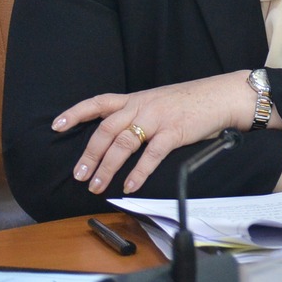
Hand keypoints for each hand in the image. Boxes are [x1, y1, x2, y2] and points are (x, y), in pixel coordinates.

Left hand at [55, 72, 257, 194]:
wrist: (224, 96)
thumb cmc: (194, 101)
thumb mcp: (161, 101)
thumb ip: (140, 114)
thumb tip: (120, 136)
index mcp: (137, 98)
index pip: (99, 102)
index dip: (76, 113)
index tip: (56, 125)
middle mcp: (142, 106)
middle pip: (106, 130)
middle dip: (89, 155)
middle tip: (79, 175)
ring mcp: (158, 118)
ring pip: (123, 143)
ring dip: (107, 167)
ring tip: (97, 186)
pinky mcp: (175, 131)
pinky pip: (151, 154)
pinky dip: (139, 172)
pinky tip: (131, 185)